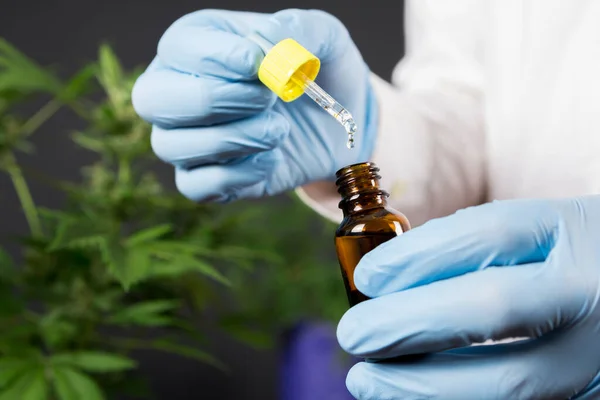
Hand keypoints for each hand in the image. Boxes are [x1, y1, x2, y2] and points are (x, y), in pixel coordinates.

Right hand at [131, 9, 375, 202]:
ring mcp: (185, 137)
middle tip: (267, 99)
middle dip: (213, 100)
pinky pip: (195, 185)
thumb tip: (268, 42)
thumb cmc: (319, 73)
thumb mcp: (324, 38)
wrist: (337, 127)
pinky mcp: (203, 177)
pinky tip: (271, 160)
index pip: (179, 47)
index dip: (216, 58)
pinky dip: (236, 177)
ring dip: (232, 139)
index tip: (258, 65)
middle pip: (152, 99)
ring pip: (170, 145)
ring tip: (279, 130)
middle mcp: (177, 89)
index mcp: (198, 43)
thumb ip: (298, 29)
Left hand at [336, 196, 599, 398]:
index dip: (417, 255)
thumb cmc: (571, 258)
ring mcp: (599, 351)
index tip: (366, 277)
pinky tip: (413, 398)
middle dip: (408, 323)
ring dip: (423, 385)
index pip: (489, 233)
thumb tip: (386, 282)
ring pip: (510, 379)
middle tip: (352, 334)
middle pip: (492, 306)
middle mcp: (592, 288)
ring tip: (367, 381)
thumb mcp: (541, 231)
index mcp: (575, 228)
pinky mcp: (595, 394)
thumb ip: (478, 248)